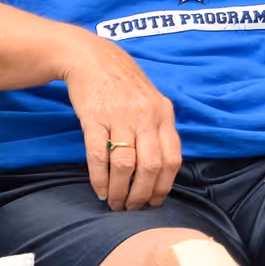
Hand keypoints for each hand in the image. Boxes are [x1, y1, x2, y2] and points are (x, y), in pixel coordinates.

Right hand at [62, 33, 182, 210]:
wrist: (92, 58)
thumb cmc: (124, 84)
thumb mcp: (152, 101)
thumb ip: (159, 129)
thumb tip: (162, 170)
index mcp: (164, 113)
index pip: (172, 158)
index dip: (164, 185)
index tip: (155, 201)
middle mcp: (146, 116)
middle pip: (151, 166)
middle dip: (142, 194)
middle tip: (133, 207)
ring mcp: (120, 117)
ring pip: (126, 165)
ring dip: (121, 190)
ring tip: (115, 203)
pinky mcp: (94, 118)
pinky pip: (99, 155)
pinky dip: (99, 178)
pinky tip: (100, 190)